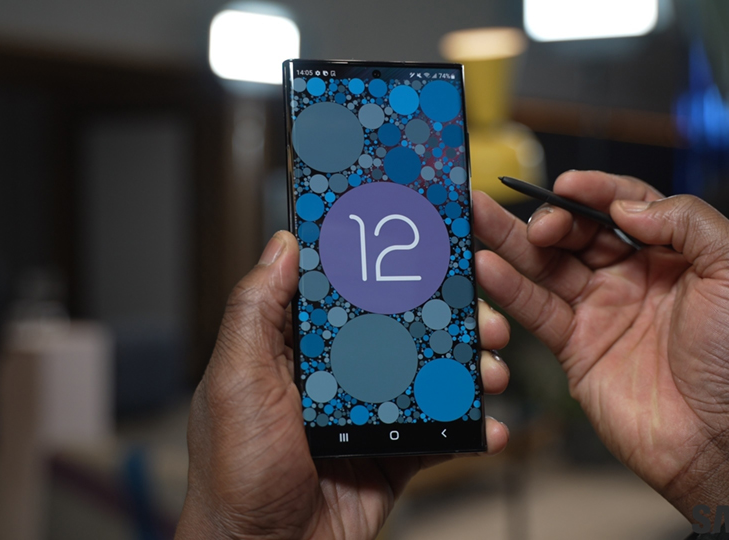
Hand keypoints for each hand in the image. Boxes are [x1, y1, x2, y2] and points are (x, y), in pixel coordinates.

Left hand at [176, 231, 510, 539]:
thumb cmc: (235, 475)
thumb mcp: (236, 382)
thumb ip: (255, 311)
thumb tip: (283, 244)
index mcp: (295, 347)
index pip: (343, 289)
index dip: (382, 264)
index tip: (423, 242)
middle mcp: (336, 374)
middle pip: (400, 327)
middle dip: (446, 313)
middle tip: (478, 311)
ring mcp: (369, 412)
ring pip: (429, 374)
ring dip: (468, 366)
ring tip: (492, 368)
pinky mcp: (394, 452)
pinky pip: (441, 430)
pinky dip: (471, 425)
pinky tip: (490, 423)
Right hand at [474, 171, 728, 517]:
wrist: (724, 441)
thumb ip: (691, 221)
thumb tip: (626, 206)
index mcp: (675, 254)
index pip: (626, 204)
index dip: (595, 190)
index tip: (567, 184)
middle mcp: (633, 277)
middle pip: (578, 231)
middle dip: (550, 216)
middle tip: (537, 221)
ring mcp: (601, 312)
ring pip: (547, 264)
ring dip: (511, 240)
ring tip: (478, 216)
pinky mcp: (575, 347)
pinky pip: (537, 309)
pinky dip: (509, 287)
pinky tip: (487, 266)